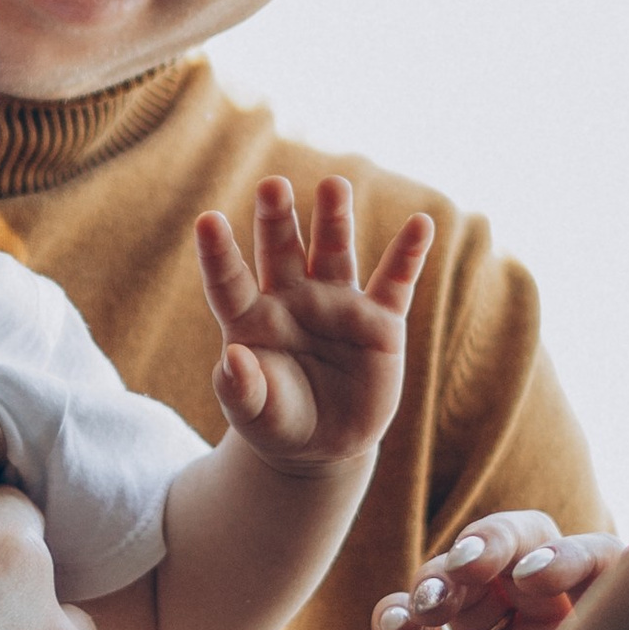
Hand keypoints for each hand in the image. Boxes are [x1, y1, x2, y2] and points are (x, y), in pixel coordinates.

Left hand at [195, 177, 433, 476]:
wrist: (324, 443)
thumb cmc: (278, 421)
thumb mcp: (254, 415)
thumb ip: (241, 389)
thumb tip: (232, 355)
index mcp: (252, 319)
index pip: (230, 281)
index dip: (218, 253)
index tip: (206, 221)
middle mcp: (292, 299)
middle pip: (281, 249)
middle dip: (277, 218)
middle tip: (272, 186)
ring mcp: (336, 305)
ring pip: (333, 252)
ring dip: (334, 218)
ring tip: (334, 186)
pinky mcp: (379, 321)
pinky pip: (395, 282)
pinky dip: (408, 254)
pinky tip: (422, 224)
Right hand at [372, 511, 620, 629]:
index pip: (598, 560)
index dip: (566, 554)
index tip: (541, 587)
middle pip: (526, 553)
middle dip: (498, 545)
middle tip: (478, 572)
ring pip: (466, 586)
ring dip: (444, 573)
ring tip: (435, 602)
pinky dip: (398, 616)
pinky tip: (400, 624)